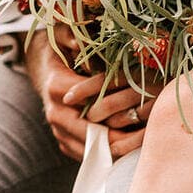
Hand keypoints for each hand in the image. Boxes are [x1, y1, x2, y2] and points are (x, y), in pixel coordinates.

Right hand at [25, 27, 159, 160]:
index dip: (118, 111)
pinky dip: (112, 155)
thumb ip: (71, 35)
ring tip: (145, 147)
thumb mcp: (61, 36)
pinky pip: (91, 156)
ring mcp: (60, 133)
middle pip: (94, 136)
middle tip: (149, 138)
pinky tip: (133, 151)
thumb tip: (80, 42)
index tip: (142, 112)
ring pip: (93, 152)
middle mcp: (56, 115)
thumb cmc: (60, 50)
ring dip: (119, 151)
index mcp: (56, 88)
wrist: (43, 72)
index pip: (91, 105)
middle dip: (122, 139)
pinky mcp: (67, 145)